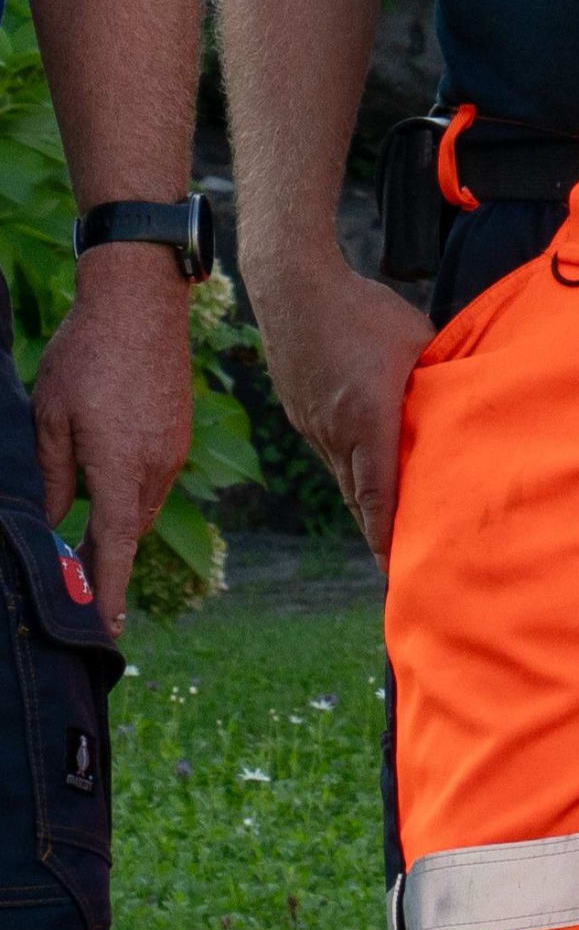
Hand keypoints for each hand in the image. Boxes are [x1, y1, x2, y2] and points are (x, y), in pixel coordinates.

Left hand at [28, 255, 195, 629]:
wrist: (140, 299)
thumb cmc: (87, 355)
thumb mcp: (49, 418)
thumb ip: (54, 477)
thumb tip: (60, 522)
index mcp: (122, 468)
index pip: (117, 548)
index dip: (109, 592)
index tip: (107, 629)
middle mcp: (157, 466)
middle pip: (130, 532)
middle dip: (108, 565)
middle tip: (84, 596)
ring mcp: (173, 448)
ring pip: (143, 506)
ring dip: (119, 528)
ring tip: (91, 543)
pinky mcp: (178, 431)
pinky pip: (154, 480)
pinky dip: (132, 497)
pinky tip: (108, 486)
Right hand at [249, 257, 431, 557]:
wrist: (294, 291)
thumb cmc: (365, 311)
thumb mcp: (417, 339)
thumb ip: (440, 375)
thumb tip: (467, 396)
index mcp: (366, 418)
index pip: (379, 489)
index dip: (388, 533)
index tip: (399, 566)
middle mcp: (335, 433)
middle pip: (359, 496)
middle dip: (380, 532)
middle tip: (403, 564)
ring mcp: (313, 427)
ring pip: (344, 478)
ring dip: (367, 505)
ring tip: (391, 533)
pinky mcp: (302, 416)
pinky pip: (330, 456)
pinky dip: (351, 475)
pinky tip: (369, 481)